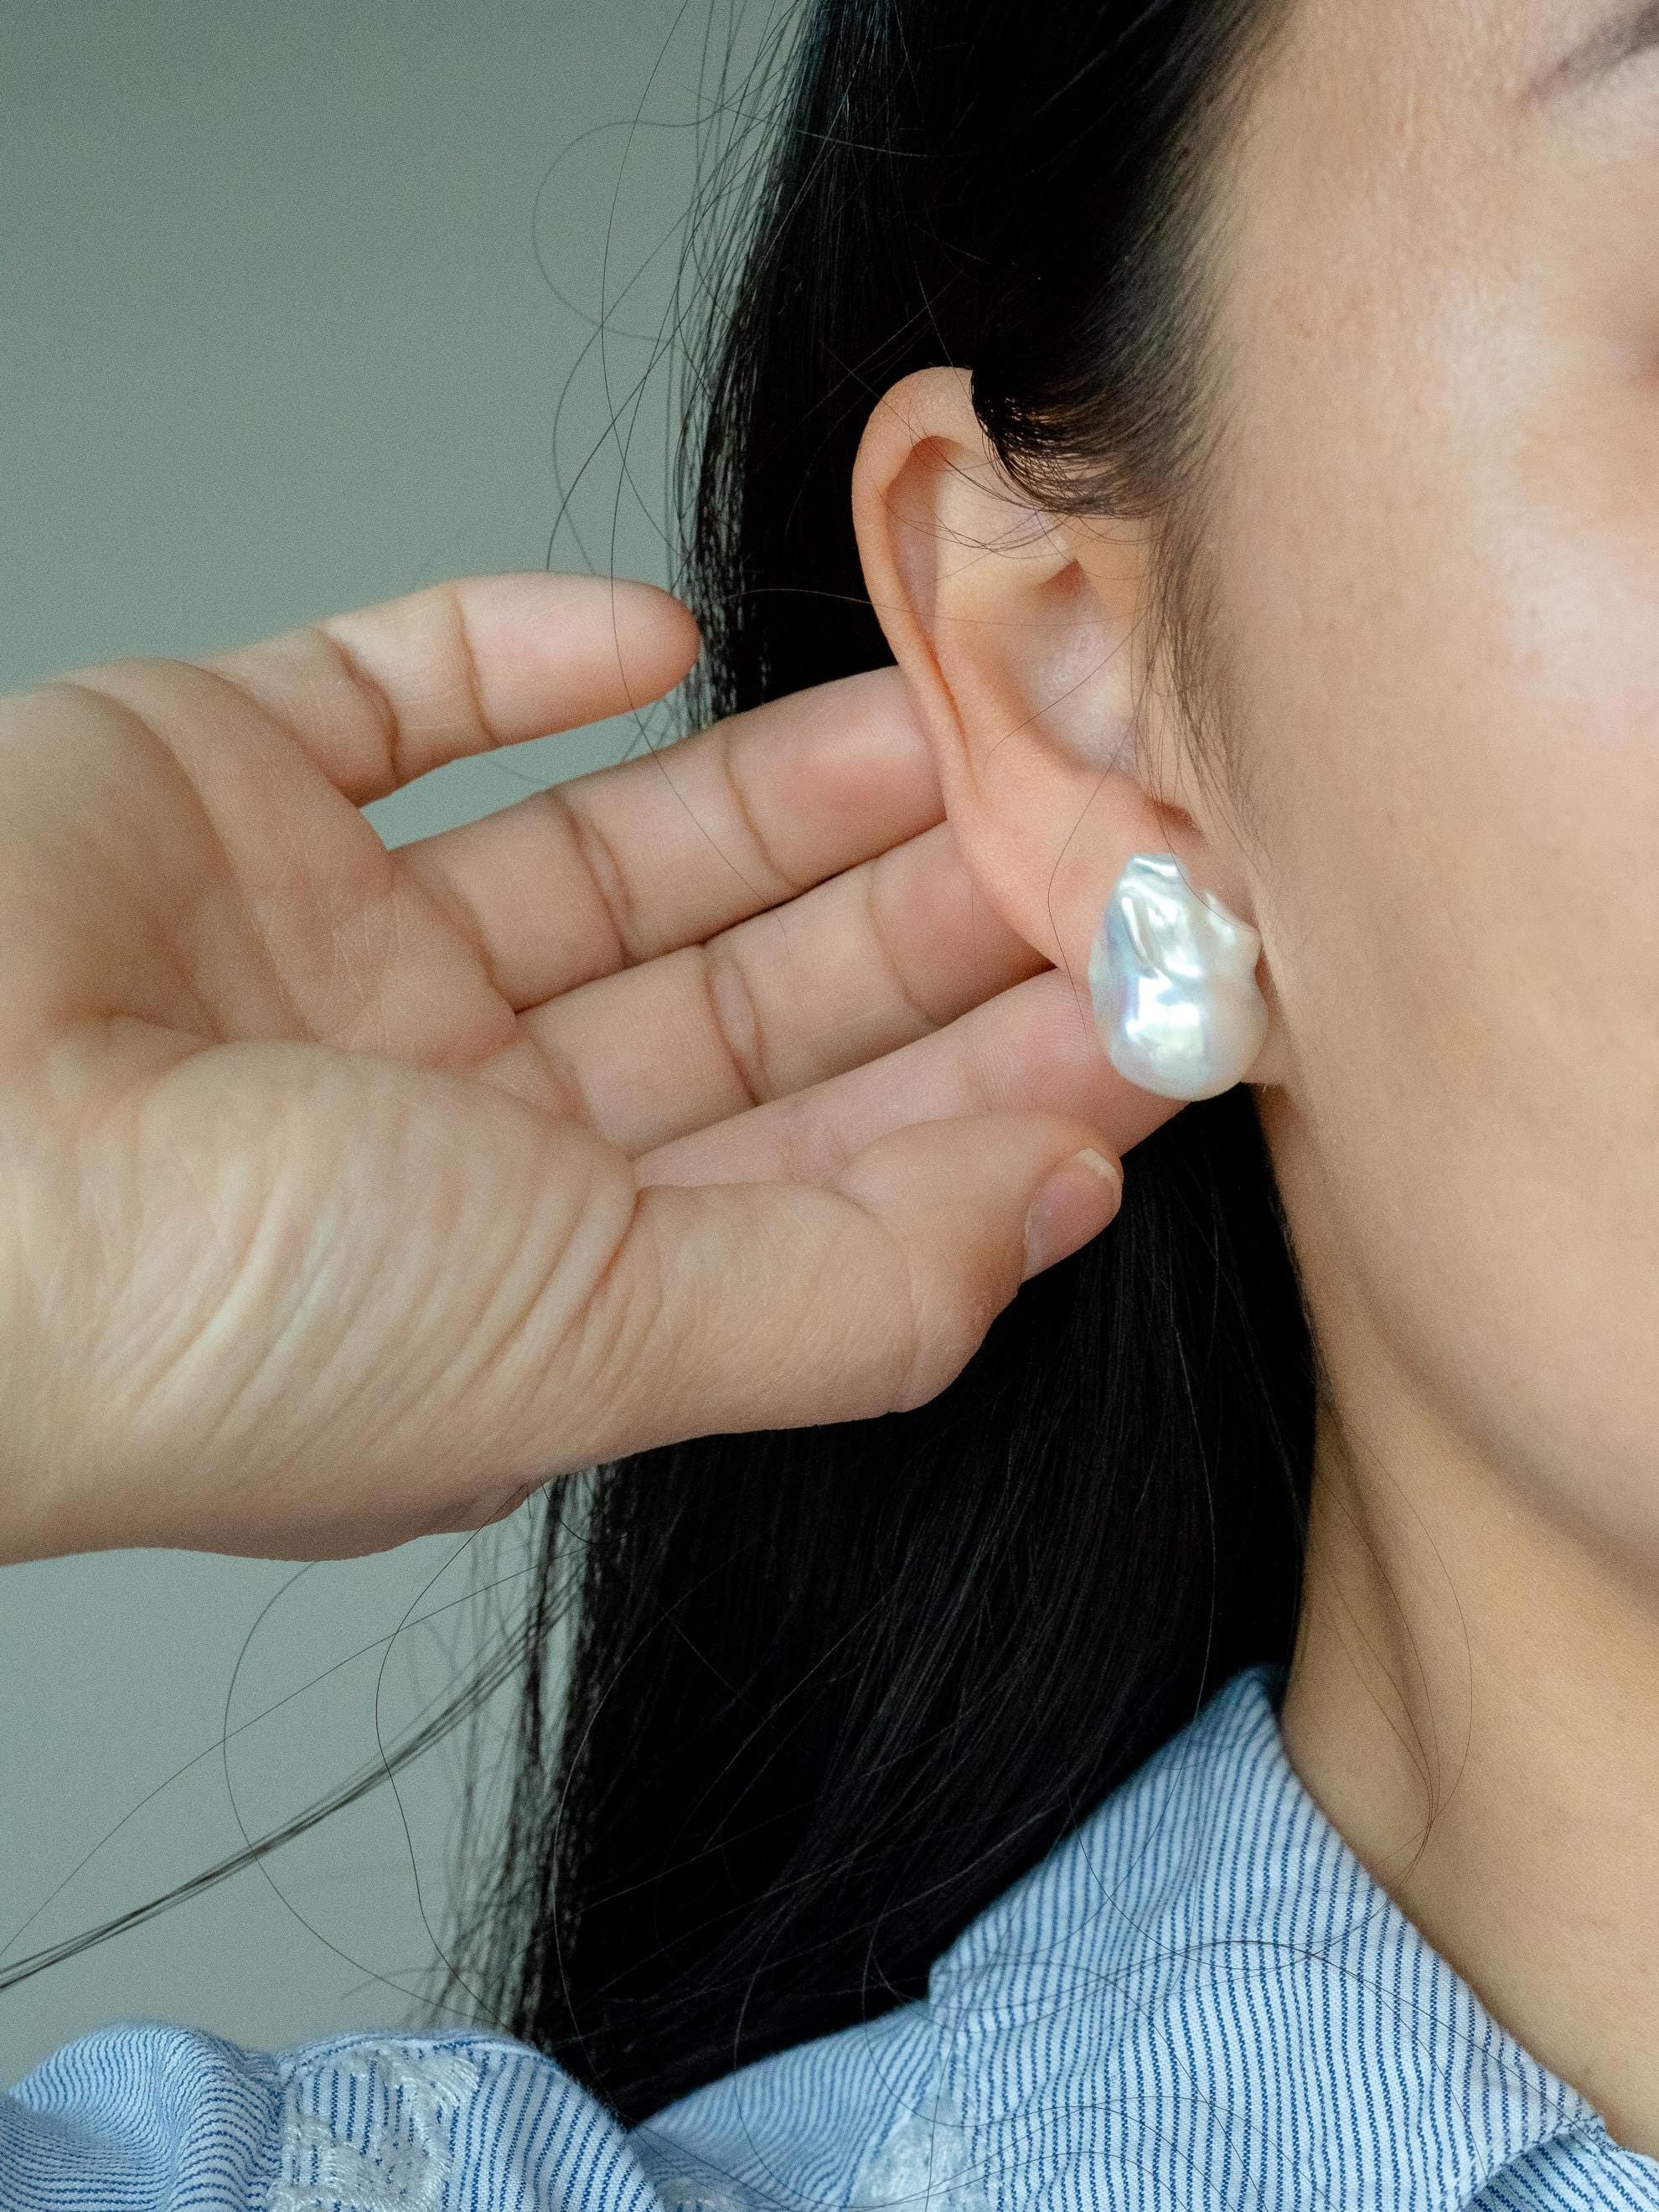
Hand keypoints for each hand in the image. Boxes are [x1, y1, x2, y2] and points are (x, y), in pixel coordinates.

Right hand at [0, 574, 1156, 1564]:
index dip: (991, 1088)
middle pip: (745, 1006)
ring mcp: (324, 953)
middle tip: (1078, 824)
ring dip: (781, 783)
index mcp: (533, 1279)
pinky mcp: (213, 791)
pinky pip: (401, 693)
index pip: (823, 1174)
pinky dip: (528, 650)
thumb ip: (848, 1288)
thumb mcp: (590, 1336)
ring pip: (611, 844)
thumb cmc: (207, 1314)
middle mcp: (443, 1124)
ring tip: (945, 712)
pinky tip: (659, 632)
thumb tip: (1055, 1211)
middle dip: (917, 921)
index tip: (1140, 999)